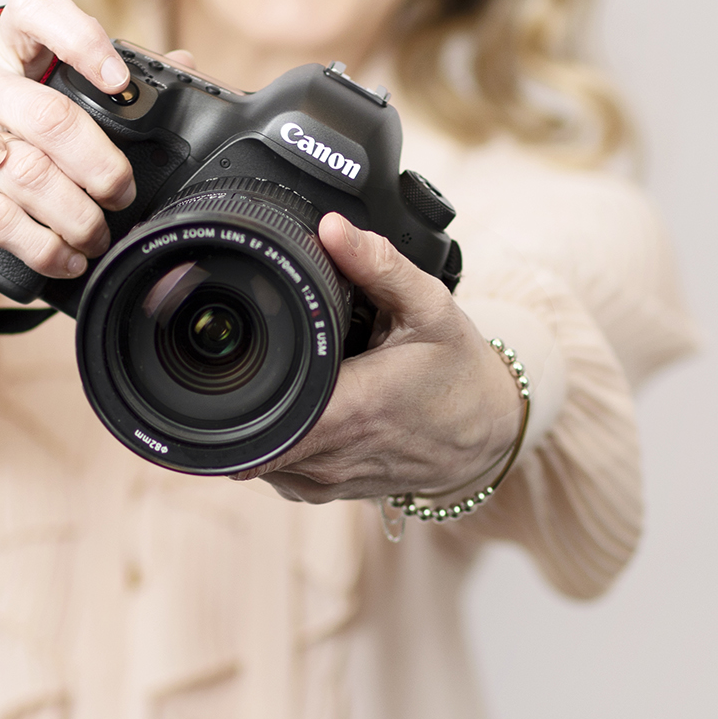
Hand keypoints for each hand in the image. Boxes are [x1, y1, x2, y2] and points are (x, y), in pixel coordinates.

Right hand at [0, 0, 191, 279]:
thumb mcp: (34, 80)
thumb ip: (101, 74)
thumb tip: (182, 64)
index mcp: (7, 45)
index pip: (36, 10)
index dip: (82, 39)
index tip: (119, 81)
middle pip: (49, 116)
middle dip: (101, 165)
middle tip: (122, 193)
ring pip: (29, 174)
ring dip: (77, 216)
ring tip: (97, 235)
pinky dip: (43, 246)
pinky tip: (66, 257)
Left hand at [231, 215, 524, 504]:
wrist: (489, 433)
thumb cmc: (460, 371)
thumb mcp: (430, 307)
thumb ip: (378, 264)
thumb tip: (331, 228)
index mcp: (352, 410)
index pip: (258, 420)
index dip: (228, 391)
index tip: (230, 357)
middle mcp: (332, 455)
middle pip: (246, 435)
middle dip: (236, 396)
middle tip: (250, 354)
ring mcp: (326, 480)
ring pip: (254, 455)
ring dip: (254, 418)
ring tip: (278, 378)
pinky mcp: (325, 490)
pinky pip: (273, 469)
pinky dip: (271, 438)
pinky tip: (294, 406)